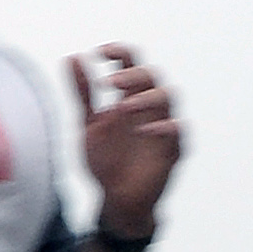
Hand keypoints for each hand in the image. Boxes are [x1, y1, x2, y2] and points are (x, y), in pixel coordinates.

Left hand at [68, 45, 184, 234]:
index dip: (120, 54)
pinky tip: (145, 130)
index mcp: (129, 98)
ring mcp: (162, 127)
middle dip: (132, 74)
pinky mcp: (172, 150)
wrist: (114, 199)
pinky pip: (180, 132)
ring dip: (146, 97)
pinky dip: (166, 127)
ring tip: (122, 106)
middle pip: (151, 77)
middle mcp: (148, 108)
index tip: (100, 52)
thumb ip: (81, 92)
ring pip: (168, 98)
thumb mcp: (88, 124)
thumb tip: (72, 57)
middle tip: (109, 81)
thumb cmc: (106, 159)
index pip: (131, 65)